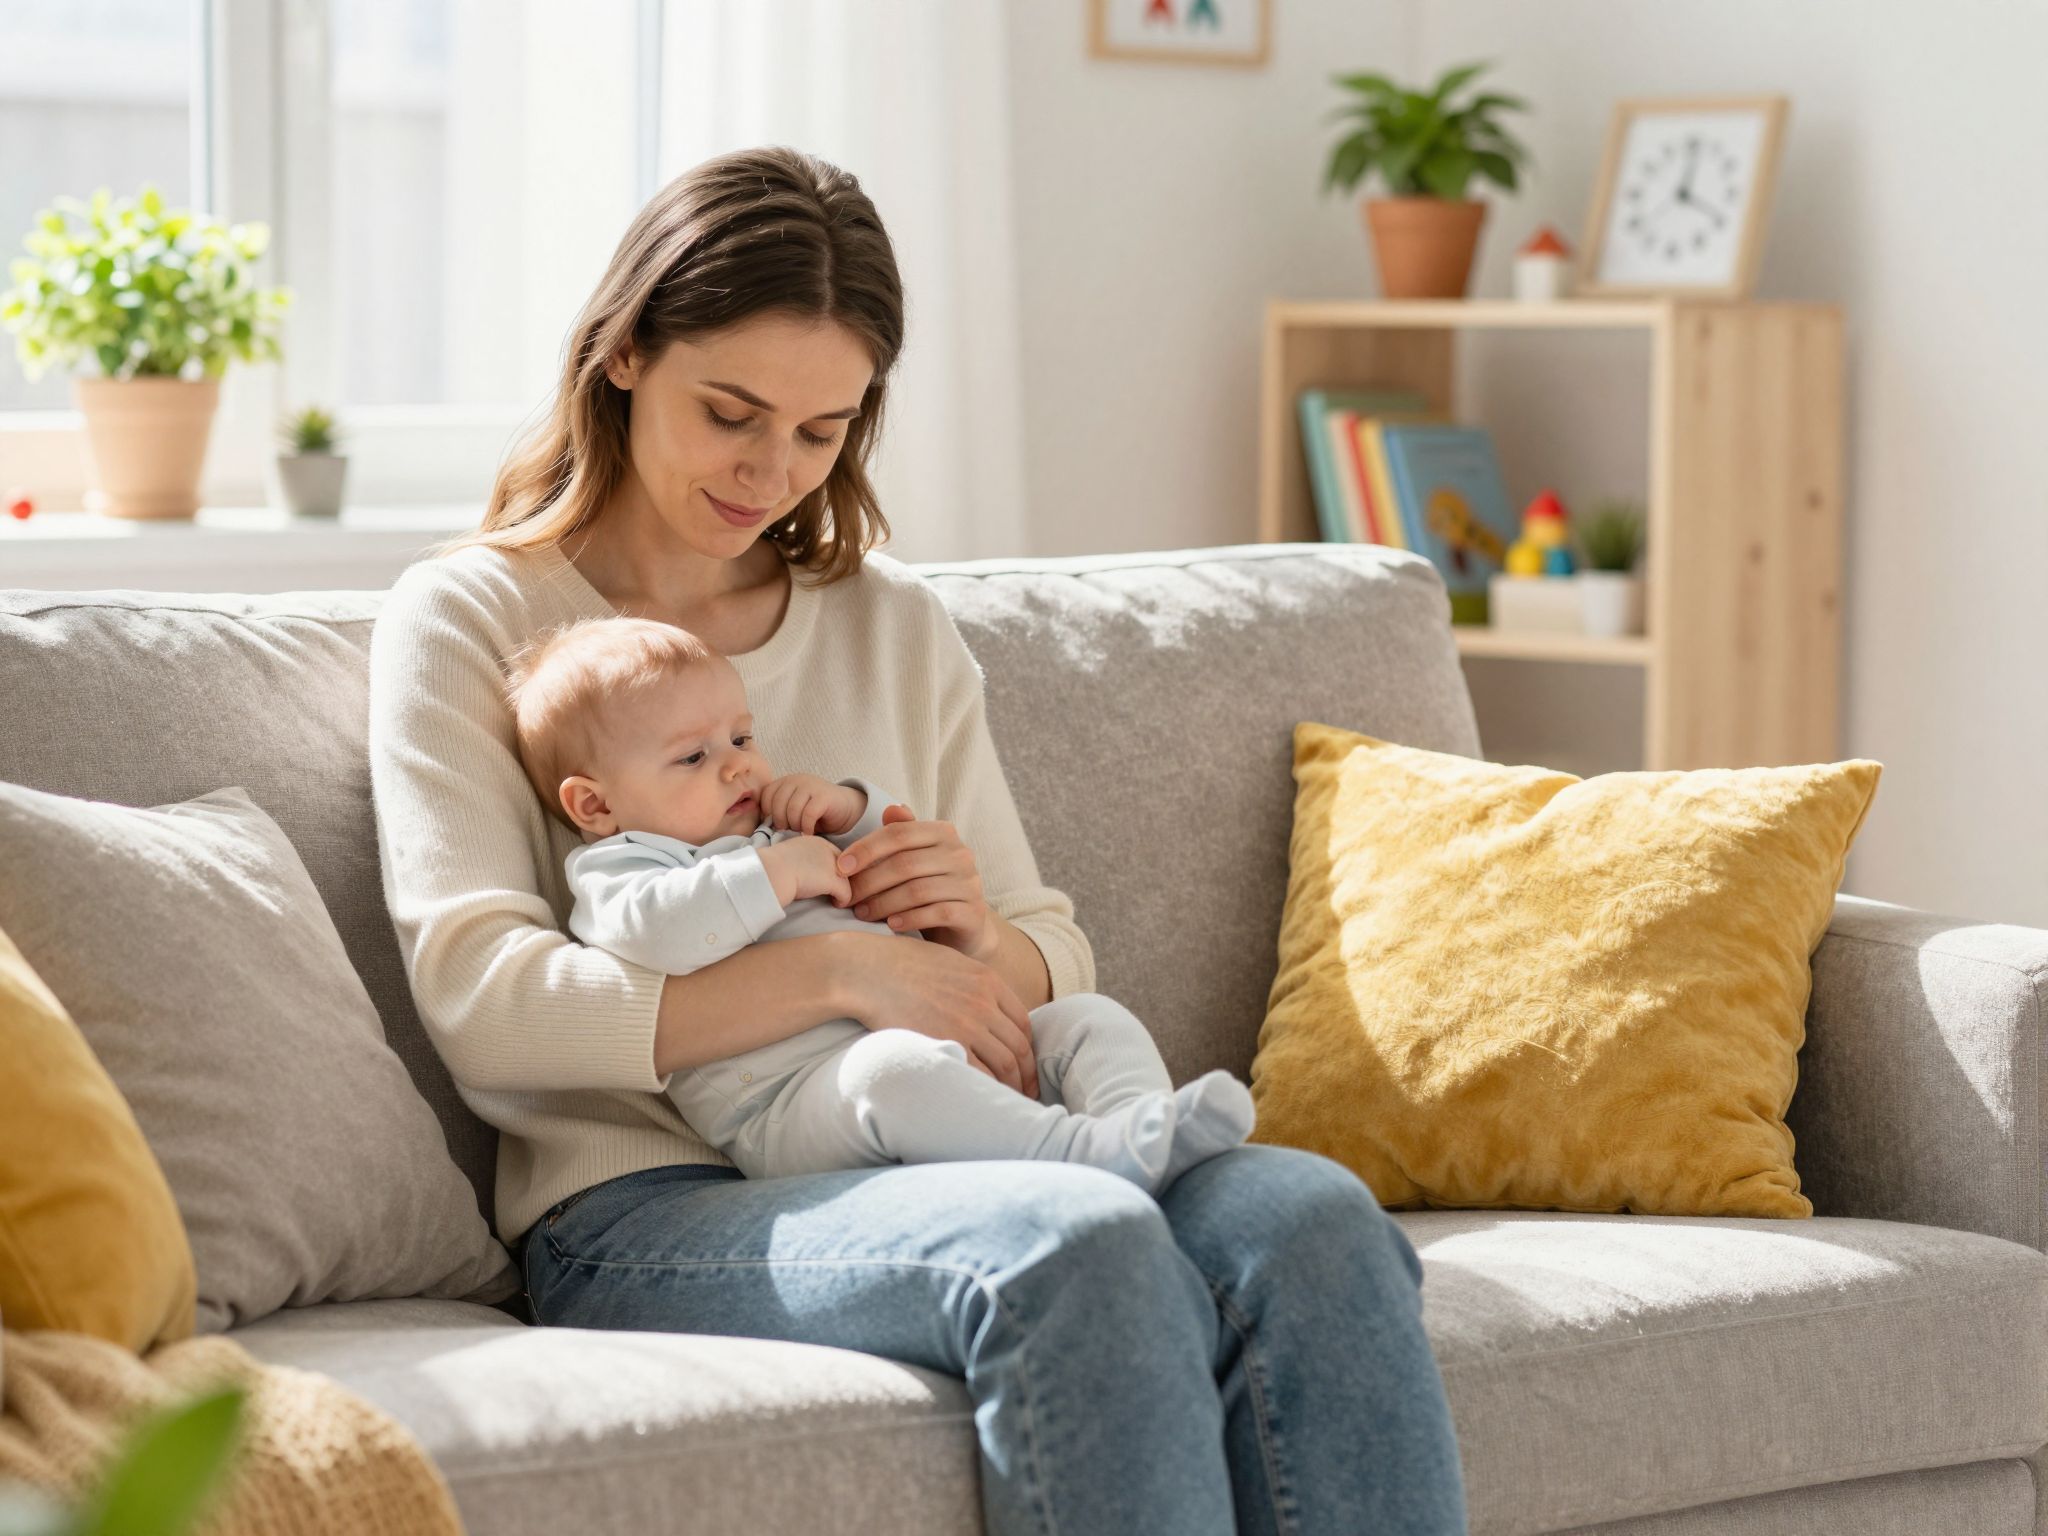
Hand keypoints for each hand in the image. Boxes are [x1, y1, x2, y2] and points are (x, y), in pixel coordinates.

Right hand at [758, 835, 853, 908]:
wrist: (769, 873)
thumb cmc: (771, 868)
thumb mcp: (789, 857)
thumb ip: (802, 861)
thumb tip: (804, 873)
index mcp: (815, 842)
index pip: (834, 855)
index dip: (832, 869)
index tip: (825, 880)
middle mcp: (827, 849)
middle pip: (845, 865)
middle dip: (842, 878)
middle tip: (836, 891)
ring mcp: (832, 865)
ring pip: (847, 880)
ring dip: (843, 890)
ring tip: (836, 898)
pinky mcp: (834, 881)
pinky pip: (846, 893)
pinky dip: (842, 900)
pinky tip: (836, 904)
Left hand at [759, 773, 865, 835]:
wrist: (845, 807)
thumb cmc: (816, 813)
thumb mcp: (794, 808)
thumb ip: (779, 810)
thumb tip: (762, 825)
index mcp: (786, 781)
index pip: (766, 795)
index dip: (768, 813)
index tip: (775, 824)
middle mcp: (797, 779)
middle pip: (777, 803)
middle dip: (781, 822)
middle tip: (789, 830)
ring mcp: (811, 785)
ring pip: (792, 809)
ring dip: (795, 825)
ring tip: (800, 831)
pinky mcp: (824, 796)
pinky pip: (808, 814)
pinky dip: (806, 827)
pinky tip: (809, 832)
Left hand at [836, 804, 998, 962]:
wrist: (965, 927)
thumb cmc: (931, 888)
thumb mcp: (916, 857)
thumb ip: (903, 834)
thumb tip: (891, 809)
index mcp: (944, 833)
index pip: (899, 833)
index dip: (866, 848)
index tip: (841, 867)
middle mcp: (961, 854)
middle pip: (905, 864)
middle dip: (870, 882)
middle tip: (847, 899)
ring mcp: (970, 883)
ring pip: (918, 891)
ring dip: (883, 904)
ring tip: (862, 914)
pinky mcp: (974, 912)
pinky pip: (937, 913)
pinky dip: (909, 919)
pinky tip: (890, 925)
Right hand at [838, 932, 1037, 1096]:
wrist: (868, 971)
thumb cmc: (902, 965)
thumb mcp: (950, 963)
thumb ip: (975, 986)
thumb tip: (986, 1013)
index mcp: (989, 981)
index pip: (1023, 1023)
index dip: (1028, 1050)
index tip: (1025, 1067)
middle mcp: (984, 1003)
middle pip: (1018, 1048)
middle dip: (1027, 1076)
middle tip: (1027, 1095)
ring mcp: (966, 1024)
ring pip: (1004, 1065)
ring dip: (1011, 1088)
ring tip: (1009, 1103)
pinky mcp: (945, 1042)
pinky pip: (978, 1074)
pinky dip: (987, 1090)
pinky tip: (984, 1099)